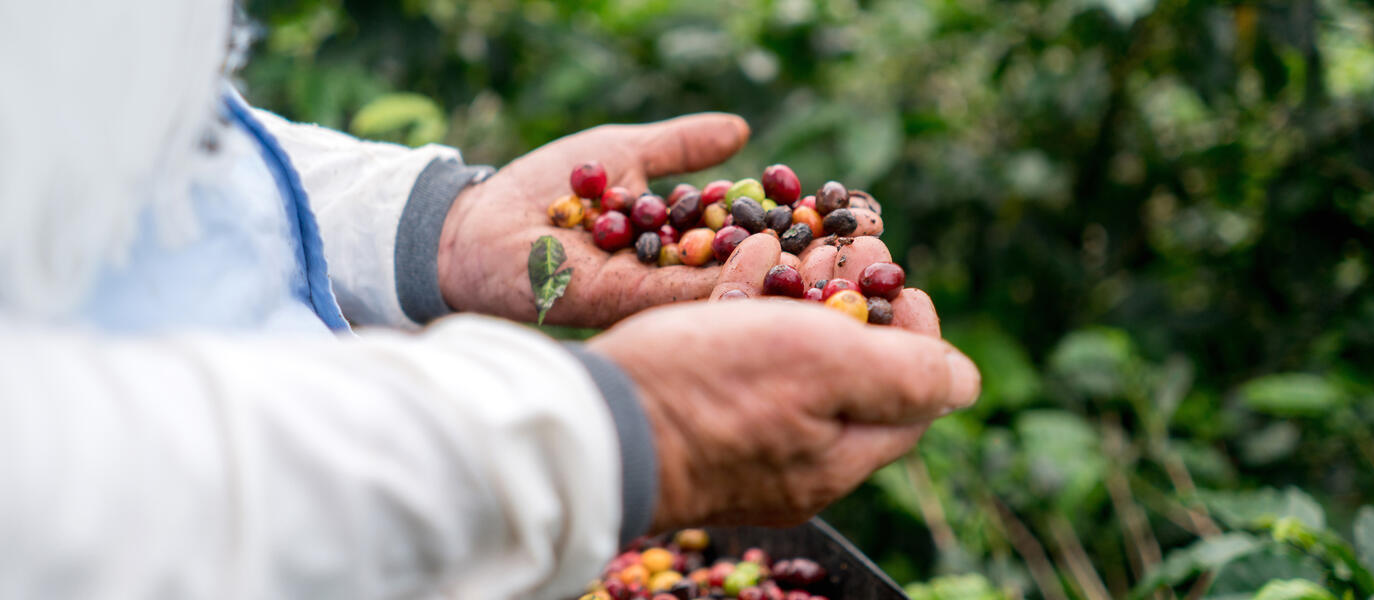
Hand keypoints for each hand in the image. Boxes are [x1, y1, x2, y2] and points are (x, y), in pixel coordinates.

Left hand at [435, 114, 883, 327]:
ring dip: (794, 277)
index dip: (811, 224)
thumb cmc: (545, 187)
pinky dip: (739, 283)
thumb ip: (683, 146)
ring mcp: (659, 298)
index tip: (864, 212)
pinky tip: (787, 269)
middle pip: (762, 270)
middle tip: (877, 247)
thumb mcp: (626, 151)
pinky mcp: (633, 306)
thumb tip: (744, 128)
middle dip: (818, 259)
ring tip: (850, 263)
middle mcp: (679, 277)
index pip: (761, 233)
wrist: (476, 228)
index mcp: (683, 242)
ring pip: (738, 290)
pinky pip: (692, 295)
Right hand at [589, 235, 976, 530]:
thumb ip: (907, 375)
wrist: (591, 425)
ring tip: (800, 240)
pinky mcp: (694, 419)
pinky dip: (747, 305)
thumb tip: (969, 381)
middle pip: (852, 375)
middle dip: (856, 302)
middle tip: (850, 249)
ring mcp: (743, 444)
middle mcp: (798, 462)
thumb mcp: (828, 369)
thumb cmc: (711, 391)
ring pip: (792, 361)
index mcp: (841, 457)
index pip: (913, 396)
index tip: (900, 279)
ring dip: (803, 294)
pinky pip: (737, 361)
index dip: (918, 330)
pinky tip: (748, 255)